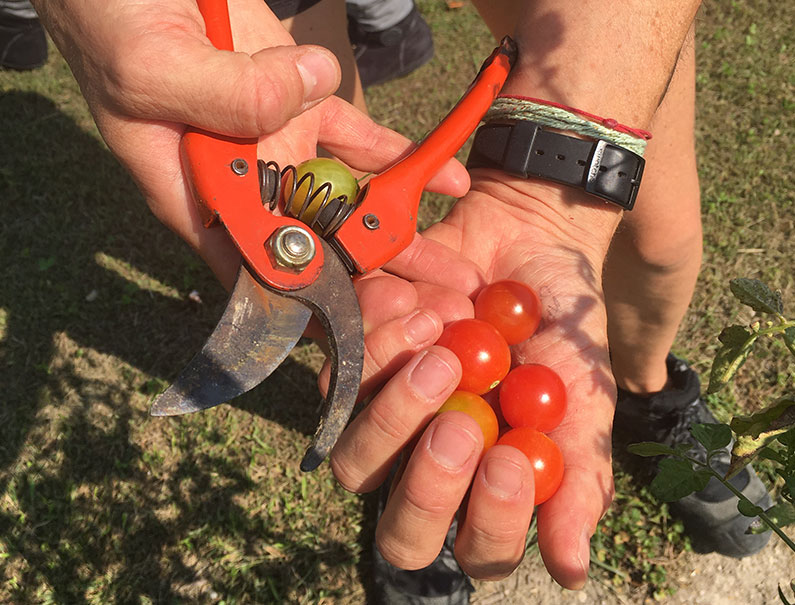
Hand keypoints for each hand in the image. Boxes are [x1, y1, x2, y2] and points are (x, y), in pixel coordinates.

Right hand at [33, 0, 467, 287]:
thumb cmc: (112, 22)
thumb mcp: (151, 65)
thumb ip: (222, 95)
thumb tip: (301, 101)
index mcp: (196, 201)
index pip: (258, 274)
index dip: (314, 302)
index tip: (372, 320)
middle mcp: (242, 187)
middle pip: (316, 251)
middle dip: (376, 282)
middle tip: (436, 306)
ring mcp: (276, 148)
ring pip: (346, 204)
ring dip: (400, 232)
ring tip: (456, 265)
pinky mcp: (300, 107)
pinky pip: (357, 141)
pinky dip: (399, 158)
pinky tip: (449, 179)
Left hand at [331, 171, 622, 588]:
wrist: (530, 245)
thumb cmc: (561, 332)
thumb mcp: (585, 401)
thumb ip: (580, 480)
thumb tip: (571, 570)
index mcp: (489, 488)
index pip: (478, 548)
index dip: (492, 521)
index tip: (511, 460)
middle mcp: (431, 467)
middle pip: (398, 529)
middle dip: (426, 483)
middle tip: (461, 424)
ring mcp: (387, 421)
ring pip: (354, 458)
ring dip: (396, 404)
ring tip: (444, 338)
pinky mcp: (355, 368)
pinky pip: (339, 375)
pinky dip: (380, 337)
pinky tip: (426, 303)